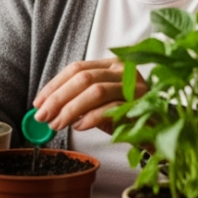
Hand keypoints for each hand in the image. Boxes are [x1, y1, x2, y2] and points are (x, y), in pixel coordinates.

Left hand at [31, 58, 147, 132]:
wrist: (159, 132)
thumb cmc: (127, 117)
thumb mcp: (100, 105)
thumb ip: (78, 100)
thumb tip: (46, 107)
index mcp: (112, 65)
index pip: (77, 68)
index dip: (55, 85)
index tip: (38, 102)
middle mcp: (125, 70)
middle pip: (83, 78)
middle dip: (58, 98)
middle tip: (42, 116)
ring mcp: (135, 86)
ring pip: (95, 91)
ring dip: (70, 109)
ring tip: (57, 124)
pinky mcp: (142, 105)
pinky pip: (111, 108)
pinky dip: (90, 118)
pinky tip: (79, 127)